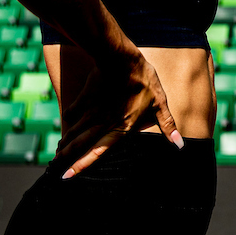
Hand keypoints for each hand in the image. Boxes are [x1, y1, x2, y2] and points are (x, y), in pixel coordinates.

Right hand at [57, 52, 181, 177]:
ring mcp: (91, 110)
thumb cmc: (143, 81)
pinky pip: (74, 111)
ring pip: (75, 130)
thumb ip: (167, 125)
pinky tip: (66, 122)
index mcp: (121, 127)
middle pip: (80, 144)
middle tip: (55, 167)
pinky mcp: (85, 96)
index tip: (66, 176)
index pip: (98, 152)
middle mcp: (102, 122)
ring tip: (57, 153)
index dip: (81, 165)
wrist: (120, 58)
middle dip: (67, 157)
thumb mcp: (159, 103)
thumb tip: (180, 145)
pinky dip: (69, 118)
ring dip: (66, 142)